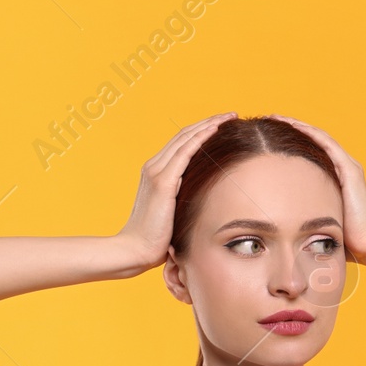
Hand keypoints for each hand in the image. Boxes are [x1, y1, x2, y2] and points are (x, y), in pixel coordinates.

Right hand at [114, 111, 236, 269]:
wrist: (135, 250)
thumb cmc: (156, 240)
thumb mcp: (173, 215)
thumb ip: (184, 202)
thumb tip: (206, 202)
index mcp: (156, 174)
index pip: (181, 144)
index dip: (202, 131)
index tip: (222, 125)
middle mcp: (154, 167)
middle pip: (184, 135)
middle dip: (208, 122)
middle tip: (230, 115)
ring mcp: (156, 172)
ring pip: (185, 138)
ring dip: (208, 125)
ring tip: (228, 117)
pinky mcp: (163, 182)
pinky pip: (184, 152)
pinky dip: (201, 138)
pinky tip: (215, 130)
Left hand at [267, 115, 365, 266]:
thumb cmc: (344, 238)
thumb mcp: (319, 219)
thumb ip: (305, 212)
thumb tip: (280, 218)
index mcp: (337, 177)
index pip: (311, 151)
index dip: (291, 140)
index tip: (269, 136)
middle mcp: (344, 167)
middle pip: (313, 139)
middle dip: (290, 128)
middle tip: (268, 120)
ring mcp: (348, 166)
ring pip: (318, 136)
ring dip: (296, 125)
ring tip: (275, 118)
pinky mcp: (349, 170)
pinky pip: (326, 143)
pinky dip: (308, 132)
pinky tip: (291, 125)